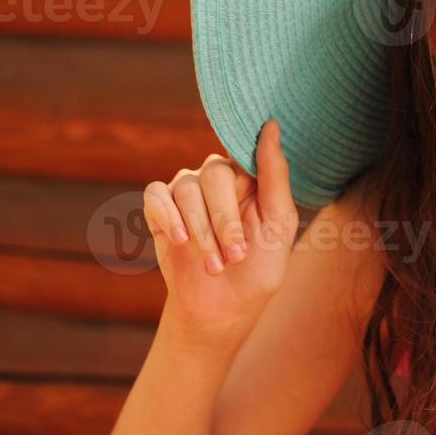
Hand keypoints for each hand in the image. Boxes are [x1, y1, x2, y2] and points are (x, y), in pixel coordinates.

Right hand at [143, 118, 300, 341]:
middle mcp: (217, 177)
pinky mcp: (160, 210)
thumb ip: (275, 174)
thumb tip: (272, 125)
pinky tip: (180, 240)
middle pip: (214, 175)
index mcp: (250, 176)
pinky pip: (155, 194)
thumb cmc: (259, 266)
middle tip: (236, 255)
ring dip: (201, 231)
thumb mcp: (280, 222)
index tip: (254, 211)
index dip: (247, 187)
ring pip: (186, 188)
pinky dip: (168, 216)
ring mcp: (187, 191)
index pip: (244, 155)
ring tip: (214, 264)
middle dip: (225, 220)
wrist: (223, 309)